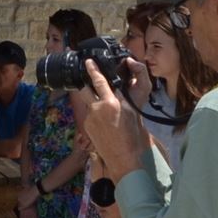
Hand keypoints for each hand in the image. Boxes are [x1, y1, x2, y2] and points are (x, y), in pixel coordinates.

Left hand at [80, 61, 145, 179]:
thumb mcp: (133, 110)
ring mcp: (90, 118)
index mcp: (111, 102)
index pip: (98, 80)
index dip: (92, 69)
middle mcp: (97, 108)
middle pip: (84, 89)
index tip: (87, 61)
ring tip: (104, 110)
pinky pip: (89, 115)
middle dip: (85, 84)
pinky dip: (95, 115)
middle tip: (90, 81)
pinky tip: (104, 123)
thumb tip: (119, 87)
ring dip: (93, 102)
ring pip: (88, 103)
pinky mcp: (87, 127)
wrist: (124, 156)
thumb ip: (125, 95)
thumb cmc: (133, 134)